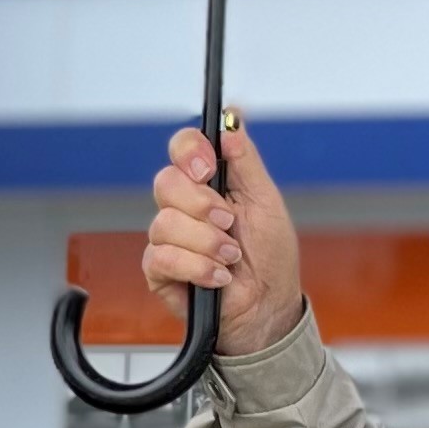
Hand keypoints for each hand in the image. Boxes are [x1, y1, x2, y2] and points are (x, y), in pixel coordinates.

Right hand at [140, 116, 306, 357]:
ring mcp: (169, 238)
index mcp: (209, 184)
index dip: (189, 151)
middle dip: (202, 205)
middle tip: (228, 222)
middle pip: (165, 182)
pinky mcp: (159, 270)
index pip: (182, 148)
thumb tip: (232, 120)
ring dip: (206, 243)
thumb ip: (246, 160)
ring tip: (230, 257)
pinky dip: (196, 267)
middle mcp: (184, 207)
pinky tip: (217, 277)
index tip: (209, 167)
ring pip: (164, 223)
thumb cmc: (270, 257)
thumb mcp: (267, 201)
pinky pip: (162, 257)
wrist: (267, 306)